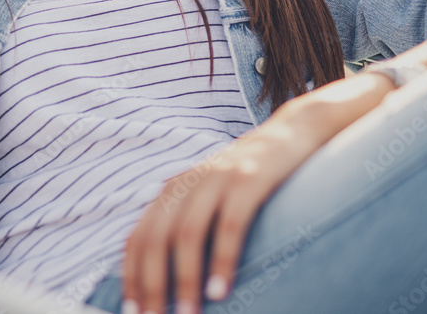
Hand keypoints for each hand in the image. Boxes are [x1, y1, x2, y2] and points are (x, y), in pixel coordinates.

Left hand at [120, 96, 328, 313]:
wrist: (295, 131)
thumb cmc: (251, 176)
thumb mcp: (211, 194)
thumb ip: (187, 219)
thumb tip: (164, 270)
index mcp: (174, 189)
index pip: (138, 237)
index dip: (131, 275)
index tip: (132, 311)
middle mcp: (189, 181)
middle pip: (156, 238)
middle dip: (152, 284)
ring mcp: (218, 177)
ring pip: (188, 234)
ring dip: (184, 279)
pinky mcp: (250, 179)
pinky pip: (230, 225)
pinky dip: (222, 260)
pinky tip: (220, 290)